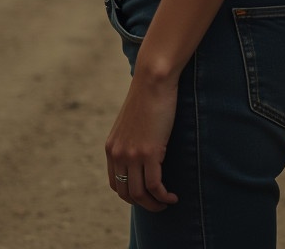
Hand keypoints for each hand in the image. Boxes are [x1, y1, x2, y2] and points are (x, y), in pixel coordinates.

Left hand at [105, 69, 180, 211]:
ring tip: (167, 203)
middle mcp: (118, 154)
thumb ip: (132, 138)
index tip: (146, 194)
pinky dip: (164, 196)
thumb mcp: (132, 121)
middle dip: (143, 204)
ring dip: (154, 204)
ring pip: (140, 194)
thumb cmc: (148, 96)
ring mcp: (132, 155)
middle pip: (126, 194)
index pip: (115, 183)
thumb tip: (143, 147)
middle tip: (158, 204)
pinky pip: (155, 186)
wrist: (153, 80)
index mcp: (111, 148)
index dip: (130, 194)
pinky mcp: (149, 153)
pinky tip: (173, 196)